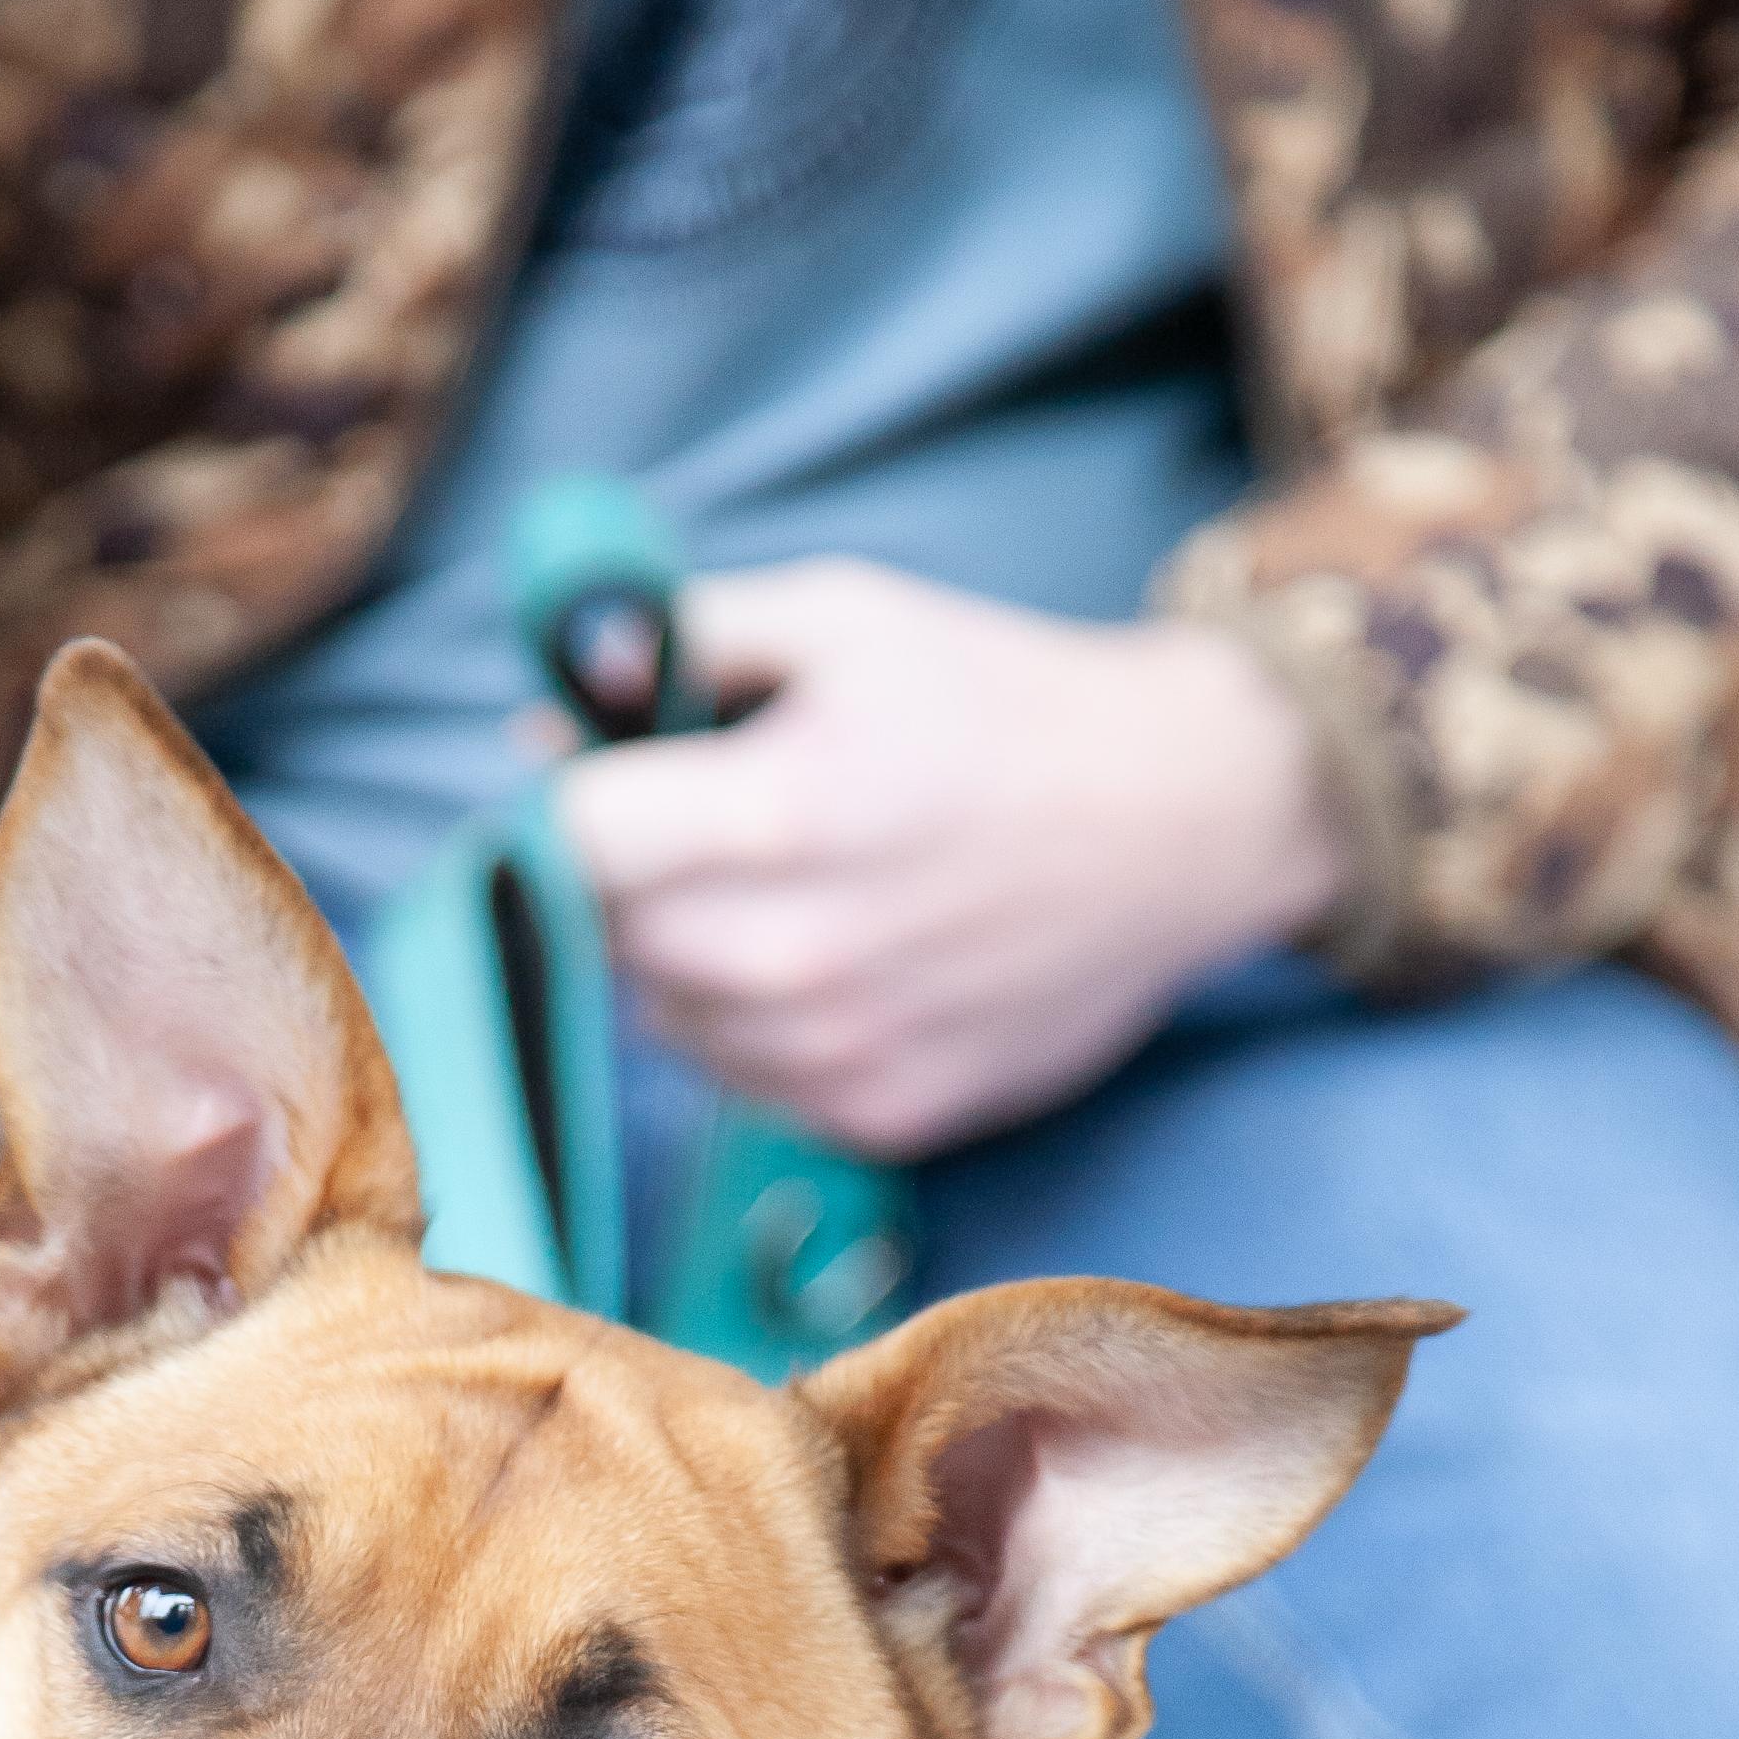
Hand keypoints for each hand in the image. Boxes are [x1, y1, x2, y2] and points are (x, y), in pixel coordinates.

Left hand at [554, 559, 1347, 1156]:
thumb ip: (679, 646)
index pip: (569, 841)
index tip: (615, 776)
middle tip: (709, 824)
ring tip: (784, 885)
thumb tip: (555, 695)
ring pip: (661, 1016)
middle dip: (628, 874)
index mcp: (782, 813)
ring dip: (683, 952)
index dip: (573, 798)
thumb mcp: (847, 620)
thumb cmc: (1006, 706)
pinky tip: (833, 953)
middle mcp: (797, 956)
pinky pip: (739, 1076)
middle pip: (602, 936)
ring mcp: (835, 1054)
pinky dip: (753, 1020)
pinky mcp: (873, 1119)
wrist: (1184, 824)